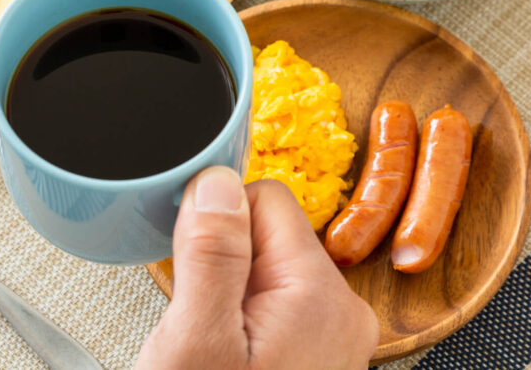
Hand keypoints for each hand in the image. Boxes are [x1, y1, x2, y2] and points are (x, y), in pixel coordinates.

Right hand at [135, 167, 377, 369]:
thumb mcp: (196, 343)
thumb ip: (210, 256)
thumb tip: (216, 180)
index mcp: (319, 296)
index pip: (265, 197)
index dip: (214, 224)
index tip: (190, 267)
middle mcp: (339, 312)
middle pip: (264, 234)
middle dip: (217, 265)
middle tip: (196, 324)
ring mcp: (330, 339)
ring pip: (261, 272)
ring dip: (224, 297)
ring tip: (207, 351)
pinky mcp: (312, 358)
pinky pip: (268, 308)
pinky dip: (236, 323)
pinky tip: (219, 360)